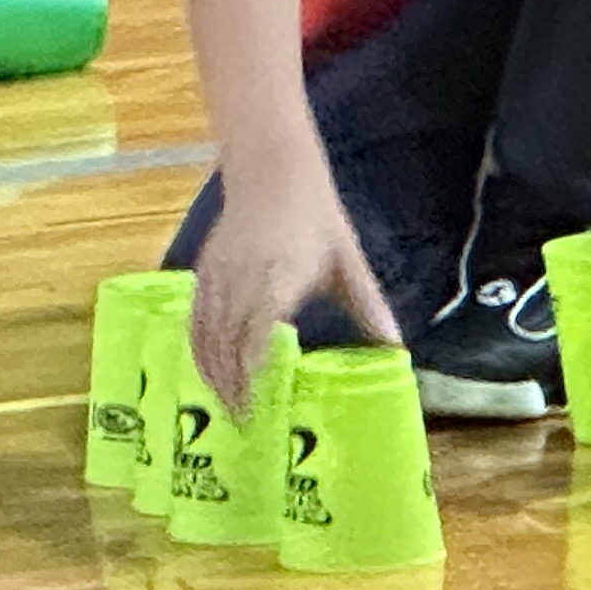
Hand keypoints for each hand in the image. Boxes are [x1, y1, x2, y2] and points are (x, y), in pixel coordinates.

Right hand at [188, 164, 395, 419]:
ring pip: (203, 334)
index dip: (251, 376)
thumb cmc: (315, 214)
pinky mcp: (204, 269)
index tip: (257, 408)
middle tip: (241, 421)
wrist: (273, 168)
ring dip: (209, 372)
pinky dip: (196, 347)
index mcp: (279, 281)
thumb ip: (368, 307)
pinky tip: (206, 366)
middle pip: (224, 345)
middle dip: (228, 387)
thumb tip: (397, 348)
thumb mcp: (347, 262)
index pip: (255, 339)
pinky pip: (193, 316)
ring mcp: (218, 275)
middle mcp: (242, 281)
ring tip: (223, 403)